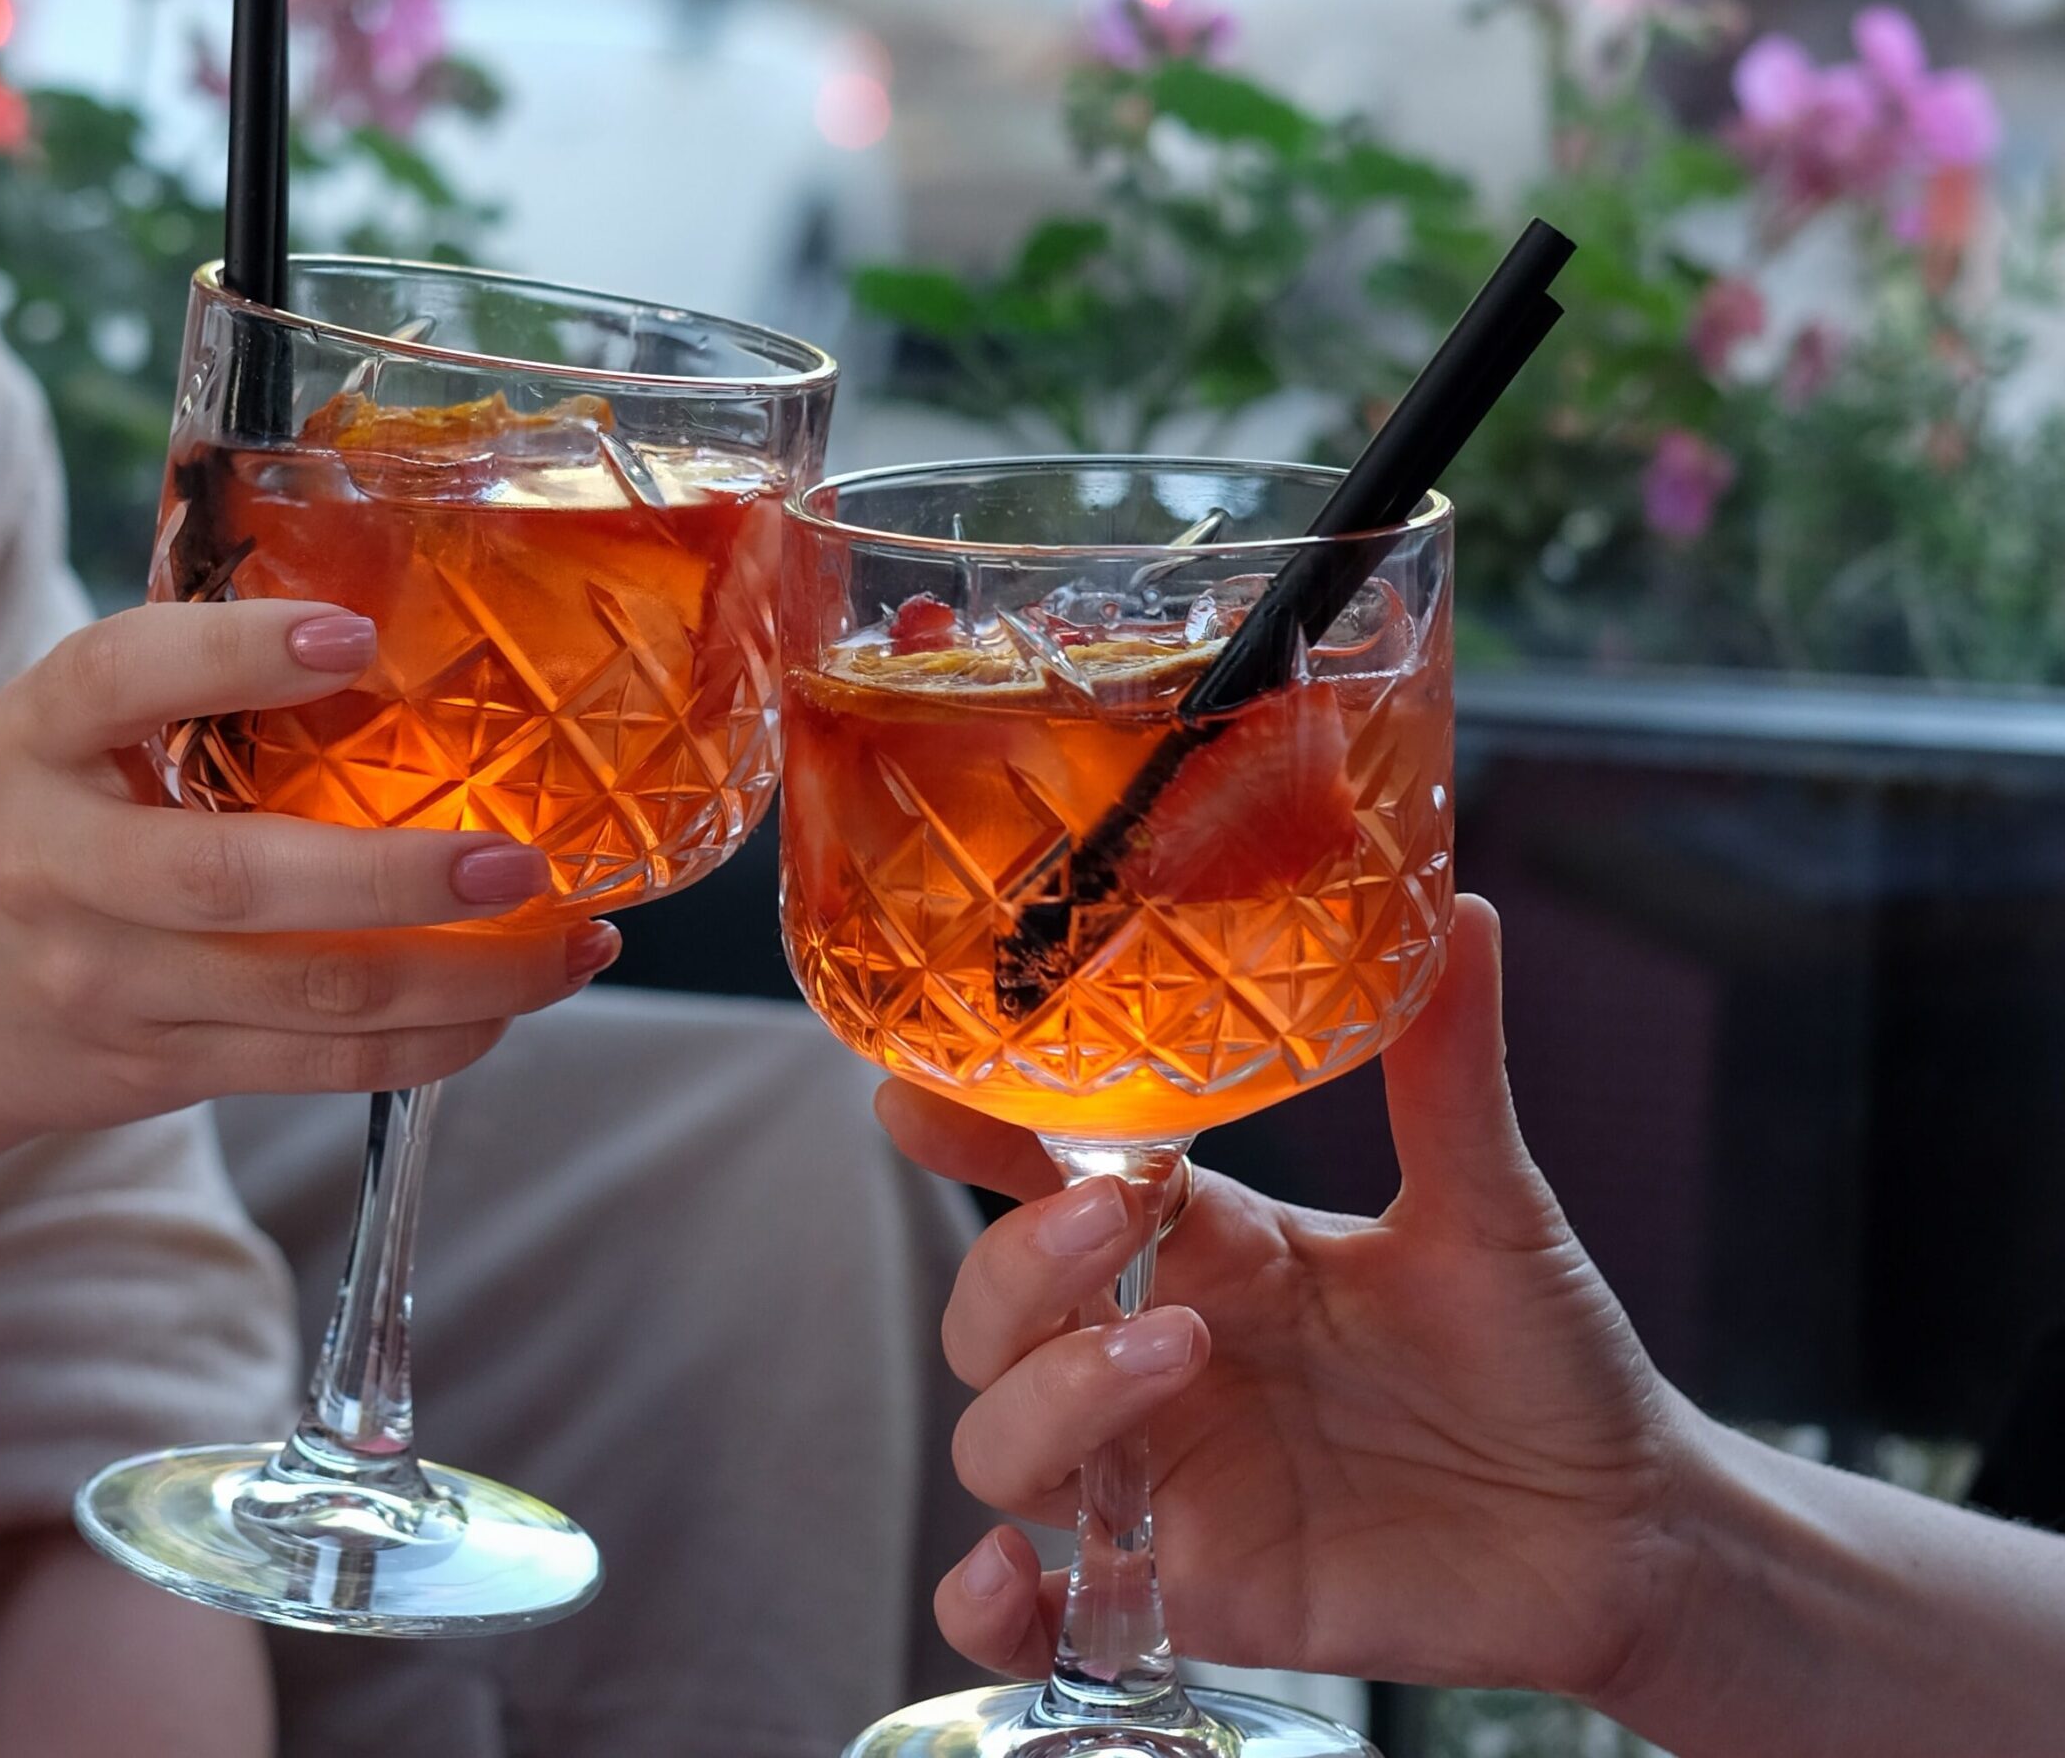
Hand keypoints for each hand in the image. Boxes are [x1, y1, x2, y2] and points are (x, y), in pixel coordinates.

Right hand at [0, 599, 613, 1147]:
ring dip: (464, 976)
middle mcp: (60, 865)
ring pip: (308, 995)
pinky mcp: (164, 1065)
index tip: (354, 635)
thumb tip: (412, 625)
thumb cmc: (48, 826)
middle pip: (237, 881)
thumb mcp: (75, 731)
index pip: (121, 677)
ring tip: (572, 941)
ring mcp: (109, 982)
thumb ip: (195, 684)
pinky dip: (435, 1040)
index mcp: (38, 737)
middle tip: (521, 859)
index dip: (235, 653)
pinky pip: (321, 1066)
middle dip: (398, 877)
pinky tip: (511, 1003)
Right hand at [883, 897, 1702, 1703]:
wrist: (1619, 1528)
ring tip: (1176, 1356)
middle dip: (1019, 1260)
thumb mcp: (1489, 1207)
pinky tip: (1018, 1577)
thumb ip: (1447, 1073)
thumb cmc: (1544, 1355)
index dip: (966, 1132)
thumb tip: (1461, 915)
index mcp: (1208, 1245)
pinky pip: (1040, 1617)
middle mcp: (1156, 1351)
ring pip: (1000, 1440)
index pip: (1044, 1176)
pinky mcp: (1188, 1589)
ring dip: (1049, 1397)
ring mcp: (1162, 1475)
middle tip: (1119, 1223)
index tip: (913, 1090)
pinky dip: (993, 1607)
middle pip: (993, 1311)